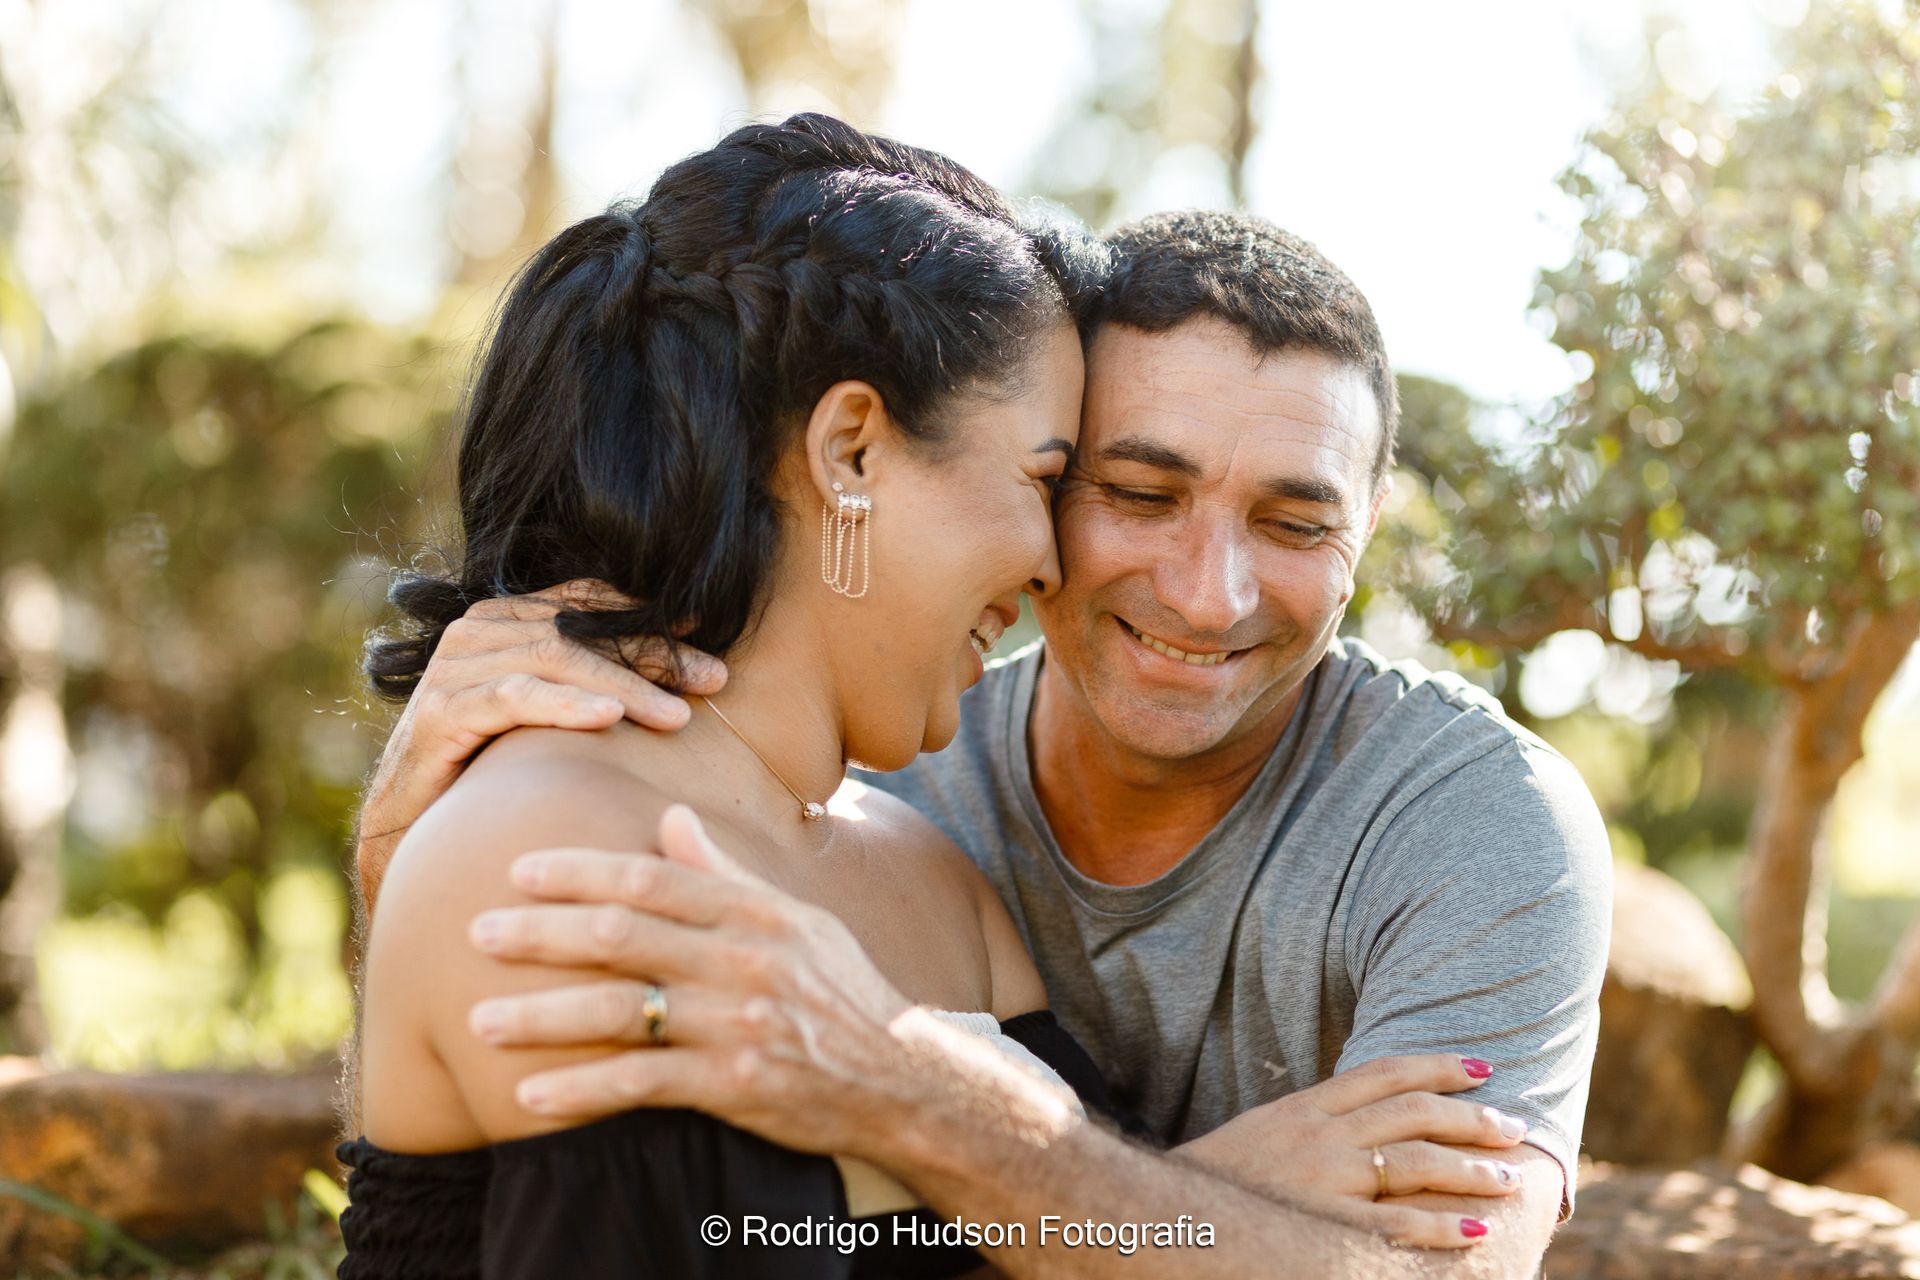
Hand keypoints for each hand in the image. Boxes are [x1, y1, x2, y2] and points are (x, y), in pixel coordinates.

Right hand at [354, 581, 726, 909]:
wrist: (409, 825)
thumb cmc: (488, 766)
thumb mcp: (547, 715)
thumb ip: (589, 681)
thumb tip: (677, 675)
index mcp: (506, 620)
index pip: (589, 605)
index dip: (650, 616)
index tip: (707, 630)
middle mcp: (477, 630)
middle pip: (582, 631)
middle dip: (654, 654)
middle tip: (714, 678)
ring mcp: (456, 666)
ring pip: (556, 660)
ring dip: (625, 685)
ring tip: (677, 714)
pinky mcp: (441, 709)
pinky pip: (515, 697)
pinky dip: (566, 704)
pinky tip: (608, 718)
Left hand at [465, 806, 954, 1160]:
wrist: (902, 1078)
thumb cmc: (839, 991)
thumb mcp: (794, 921)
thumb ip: (724, 873)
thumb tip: (669, 816)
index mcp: (754, 912)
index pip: (652, 878)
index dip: (581, 871)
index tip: (520, 870)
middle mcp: (744, 961)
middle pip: (623, 936)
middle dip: (541, 933)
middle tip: (476, 932)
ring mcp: (738, 1023)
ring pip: (619, 1012)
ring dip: (540, 1017)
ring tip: (479, 1020)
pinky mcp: (735, 1084)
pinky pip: (641, 1085)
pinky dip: (580, 1091)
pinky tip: (529, 1095)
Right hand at [1177, 1054, 1528, 1206]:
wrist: (1168, 1214)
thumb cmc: (1218, 1181)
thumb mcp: (1265, 1135)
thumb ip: (1313, 1125)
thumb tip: (1363, 1123)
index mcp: (1304, 1106)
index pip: (1383, 1072)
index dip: (1437, 1065)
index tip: (1481, 1066)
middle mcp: (1317, 1133)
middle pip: (1411, 1112)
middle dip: (1469, 1117)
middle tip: (1512, 1126)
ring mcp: (1322, 1177)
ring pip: (1414, 1161)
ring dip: (1469, 1169)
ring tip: (1507, 1181)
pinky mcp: (1324, 1223)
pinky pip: (1396, 1223)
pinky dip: (1441, 1226)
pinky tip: (1476, 1232)